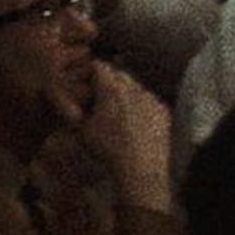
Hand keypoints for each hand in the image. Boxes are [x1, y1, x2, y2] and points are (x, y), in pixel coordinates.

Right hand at [77, 63, 171, 196]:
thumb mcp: (82, 130)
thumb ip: (75, 111)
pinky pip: (150, 100)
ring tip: (116, 109)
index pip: (100, 67)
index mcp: (112, 90)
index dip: (91, 70)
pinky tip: (134, 119)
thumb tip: (70, 102)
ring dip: (126, 91)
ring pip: (136, 86)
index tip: (86, 76)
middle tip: (99, 92)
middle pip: (119, 73)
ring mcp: (151, 98)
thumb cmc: (107, 149)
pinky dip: (141, 104)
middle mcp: (134, 89)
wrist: (139, 167)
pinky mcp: (163, 110)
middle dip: (109, 79)